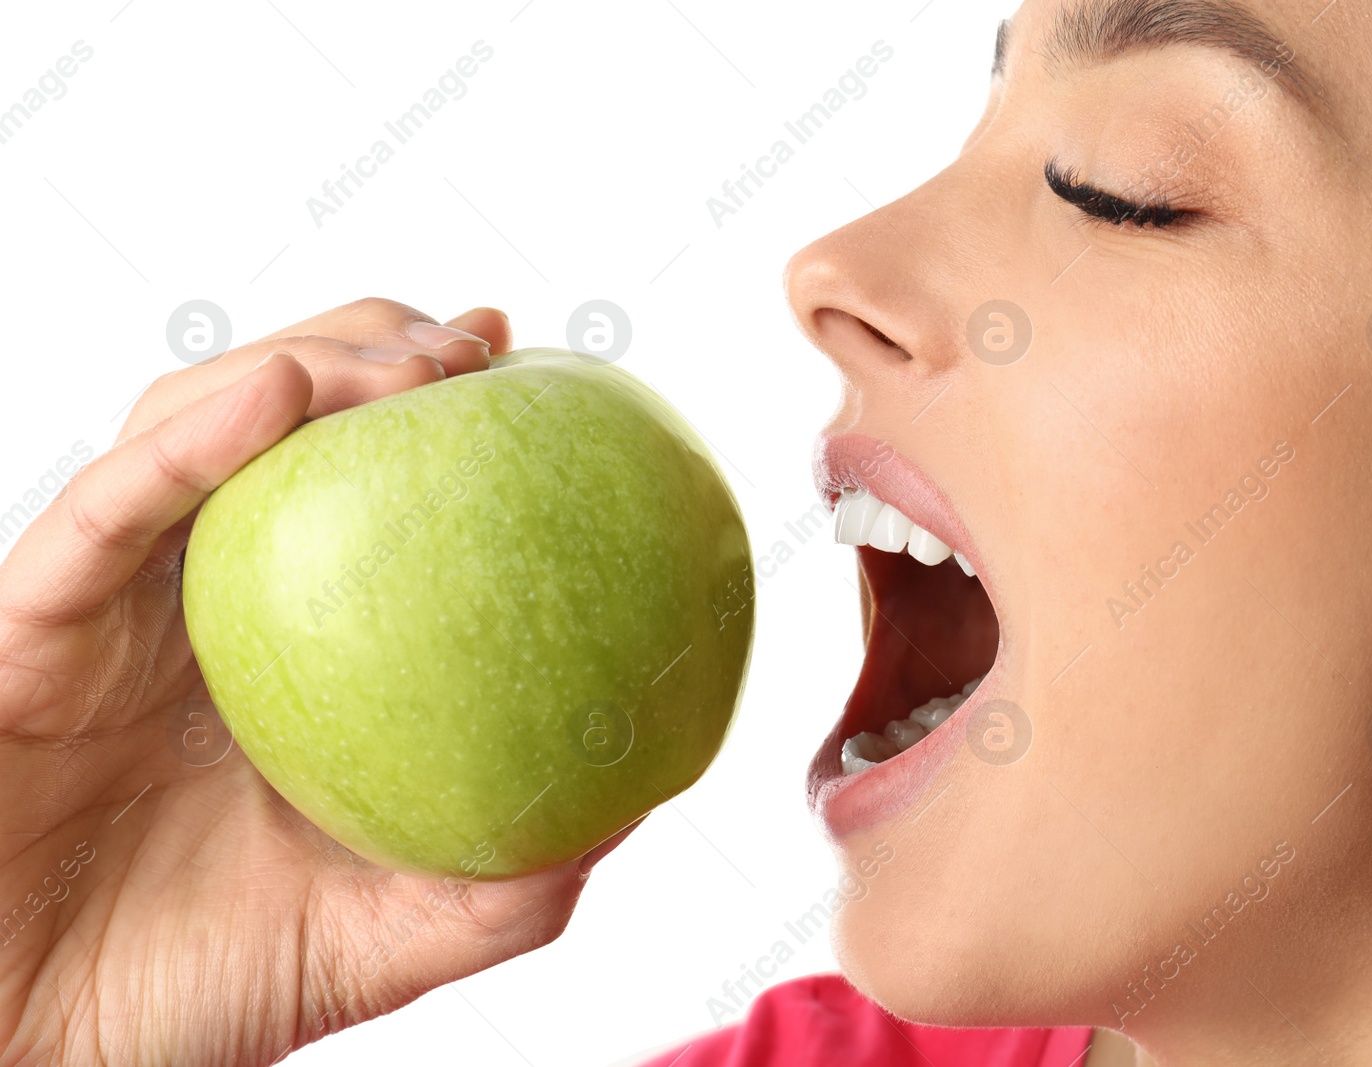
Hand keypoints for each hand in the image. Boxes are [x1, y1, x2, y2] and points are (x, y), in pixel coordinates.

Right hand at [0, 299, 628, 1065]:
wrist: (39, 1054)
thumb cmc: (199, 988)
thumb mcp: (387, 931)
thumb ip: (504, 876)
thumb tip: (638, 796)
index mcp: (275, 638)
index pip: (356, 481)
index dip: (436, 405)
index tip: (530, 361)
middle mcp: (191, 594)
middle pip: (275, 418)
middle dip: (373, 348)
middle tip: (475, 344)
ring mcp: (107, 600)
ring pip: (186, 428)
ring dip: (301, 365)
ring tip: (409, 362)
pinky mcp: (24, 627)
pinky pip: (100, 516)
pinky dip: (186, 446)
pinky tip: (278, 397)